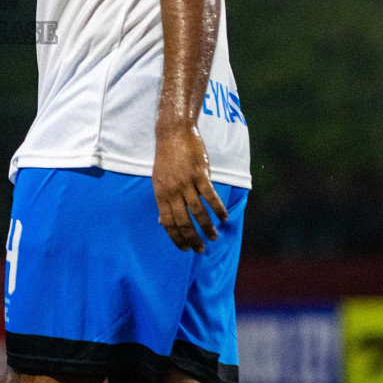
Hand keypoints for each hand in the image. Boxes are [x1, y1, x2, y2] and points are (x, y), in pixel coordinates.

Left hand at [152, 123, 226, 252]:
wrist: (173, 133)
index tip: (185, 248)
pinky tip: (223, 218)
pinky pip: (210, 196)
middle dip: (193, 238)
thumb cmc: (166, 158)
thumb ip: (162, 201)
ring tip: (214, 236)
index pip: (168, 223)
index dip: (176, 238)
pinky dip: (218, 209)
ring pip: (198, 212)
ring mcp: (186, 182)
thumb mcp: (158, 180)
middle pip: (183, 221)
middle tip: (201, 249)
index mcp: (160, 194)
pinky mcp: (200, 174)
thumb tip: (161, 222)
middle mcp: (172, 191)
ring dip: (207, 227)